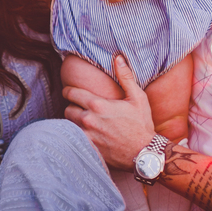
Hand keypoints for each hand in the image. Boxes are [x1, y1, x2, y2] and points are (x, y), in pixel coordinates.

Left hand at [63, 55, 155, 169]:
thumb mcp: (137, 97)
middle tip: (79, 106)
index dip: (69, 90)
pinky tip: (86, 133)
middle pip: (67, 109)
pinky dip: (77, 134)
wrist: (144, 153)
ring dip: (73, 121)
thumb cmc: (141, 124)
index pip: (71, 93)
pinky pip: (74, 139)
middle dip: (72, 106)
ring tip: (82, 118)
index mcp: (98, 105)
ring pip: (69, 125)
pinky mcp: (88, 149)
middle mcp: (88, 120)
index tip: (70, 90)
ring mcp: (87, 136)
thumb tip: (118, 57)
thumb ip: (125, 76)